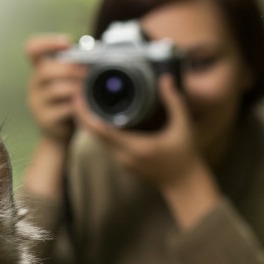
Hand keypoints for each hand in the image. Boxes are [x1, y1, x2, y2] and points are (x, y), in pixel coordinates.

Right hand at [25, 34, 84, 143]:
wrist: (59, 132)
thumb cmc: (68, 100)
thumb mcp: (68, 80)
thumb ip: (75, 66)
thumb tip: (96, 53)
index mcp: (39, 69)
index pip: (32, 49)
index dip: (47, 43)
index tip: (67, 43)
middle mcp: (34, 84)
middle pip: (45, 70)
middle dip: (70, 69)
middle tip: (87, 73)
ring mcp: (37, 103)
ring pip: (55, 89)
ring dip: (76, 87)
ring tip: (89, 89)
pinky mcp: (45, 119)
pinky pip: (63, 109)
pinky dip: (77, 106)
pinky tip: (85, 105)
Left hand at [74, 73, 201, 186]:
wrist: (184, 184)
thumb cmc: (185, 156)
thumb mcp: (182, 126)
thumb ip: (173, 101)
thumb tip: (165, 79)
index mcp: (135, 147)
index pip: (101, 130)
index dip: (86, 114)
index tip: (79, 98)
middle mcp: (124, 156)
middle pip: (95, 135)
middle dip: (84, 115)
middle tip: (78, 94)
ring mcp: (122, 162)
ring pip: (99, 141)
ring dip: (91, 123)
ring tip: (86, 103)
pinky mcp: (124, 163)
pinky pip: (107, 145)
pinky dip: (101, 131)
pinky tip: (100, 118)